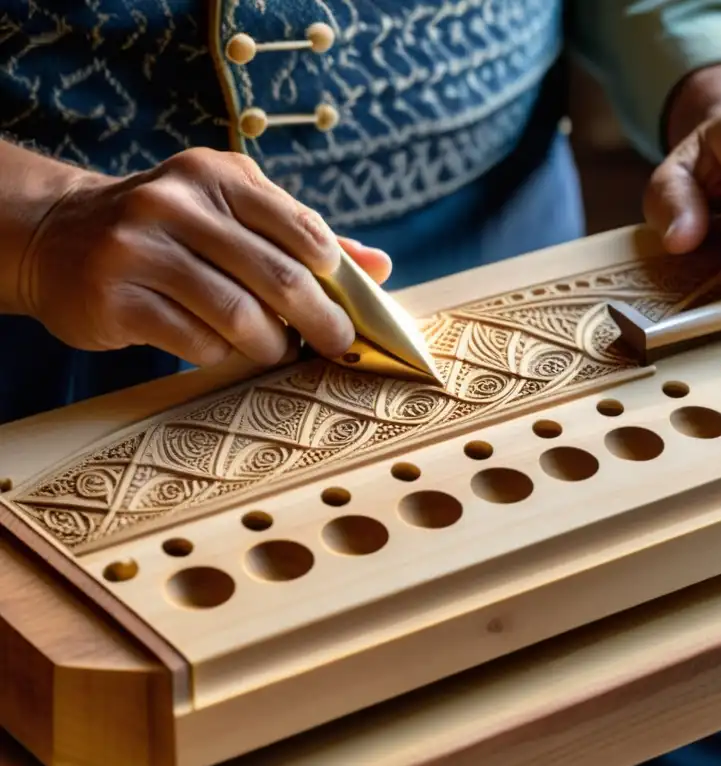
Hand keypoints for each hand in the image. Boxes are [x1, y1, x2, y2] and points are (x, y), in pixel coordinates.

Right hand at [18, 148, 390, 366]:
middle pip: (278, 277)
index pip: (301, 228)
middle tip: (336, 344)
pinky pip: (196, 340)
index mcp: (217, 176)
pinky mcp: (114, 296)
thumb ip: (302, 237)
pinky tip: (223, 348)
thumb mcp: (232, 214)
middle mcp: (176, 203)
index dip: (337, 276)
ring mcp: (139, 248)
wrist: (58, 236)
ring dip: (272, 344)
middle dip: (321, 321)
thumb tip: (379, 266)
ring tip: (278, 349)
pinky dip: (222, 353)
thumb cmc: (171, 230)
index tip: (351, 307)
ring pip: (239, 315)